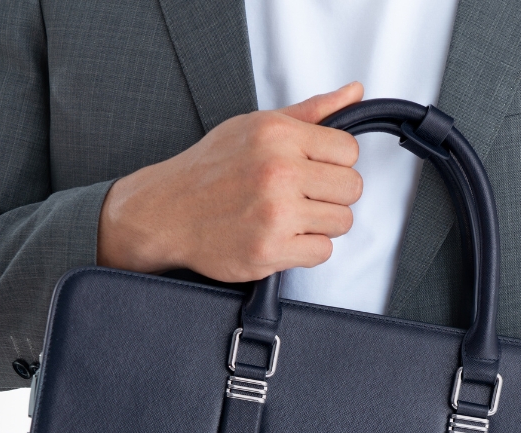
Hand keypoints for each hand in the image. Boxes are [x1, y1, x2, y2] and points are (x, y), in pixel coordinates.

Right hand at [97, 82, 364, 280]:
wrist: (167, 212)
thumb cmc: (211, 170)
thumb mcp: (254, 126)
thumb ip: (309, 112)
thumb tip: (353, 93)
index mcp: (278, 135)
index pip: (349, 150)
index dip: (337, 163)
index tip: (317, 171)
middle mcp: (278, 172)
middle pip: (351, 188)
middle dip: (333, 195)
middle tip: (305, 197)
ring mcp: (275, 214)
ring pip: (342, 222)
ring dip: (323, 224)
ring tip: (293, 218)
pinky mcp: (270, 250)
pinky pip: (322, 252)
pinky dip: (308, 249)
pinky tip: (285, 238)